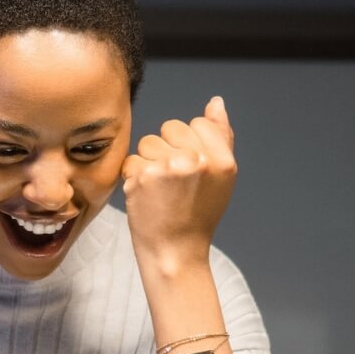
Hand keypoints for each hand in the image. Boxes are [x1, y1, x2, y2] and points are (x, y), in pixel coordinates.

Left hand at [121, 96, 236, 272]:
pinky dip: (133, 177)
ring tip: (159, 190)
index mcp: (222, 159)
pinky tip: (145, 196)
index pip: (196, 122)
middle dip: (167, 149)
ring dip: (148, 162)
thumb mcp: (221, 177)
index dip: (188, 144)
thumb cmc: (197, 214)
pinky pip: (131, 160)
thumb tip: (216, 102)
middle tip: (173, 182)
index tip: (189, 171)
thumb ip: (219, 136)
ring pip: (147, 142)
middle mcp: (198, 160)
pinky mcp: (143, 176)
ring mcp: (169, 167)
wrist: (175, 251)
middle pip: (170, 127)